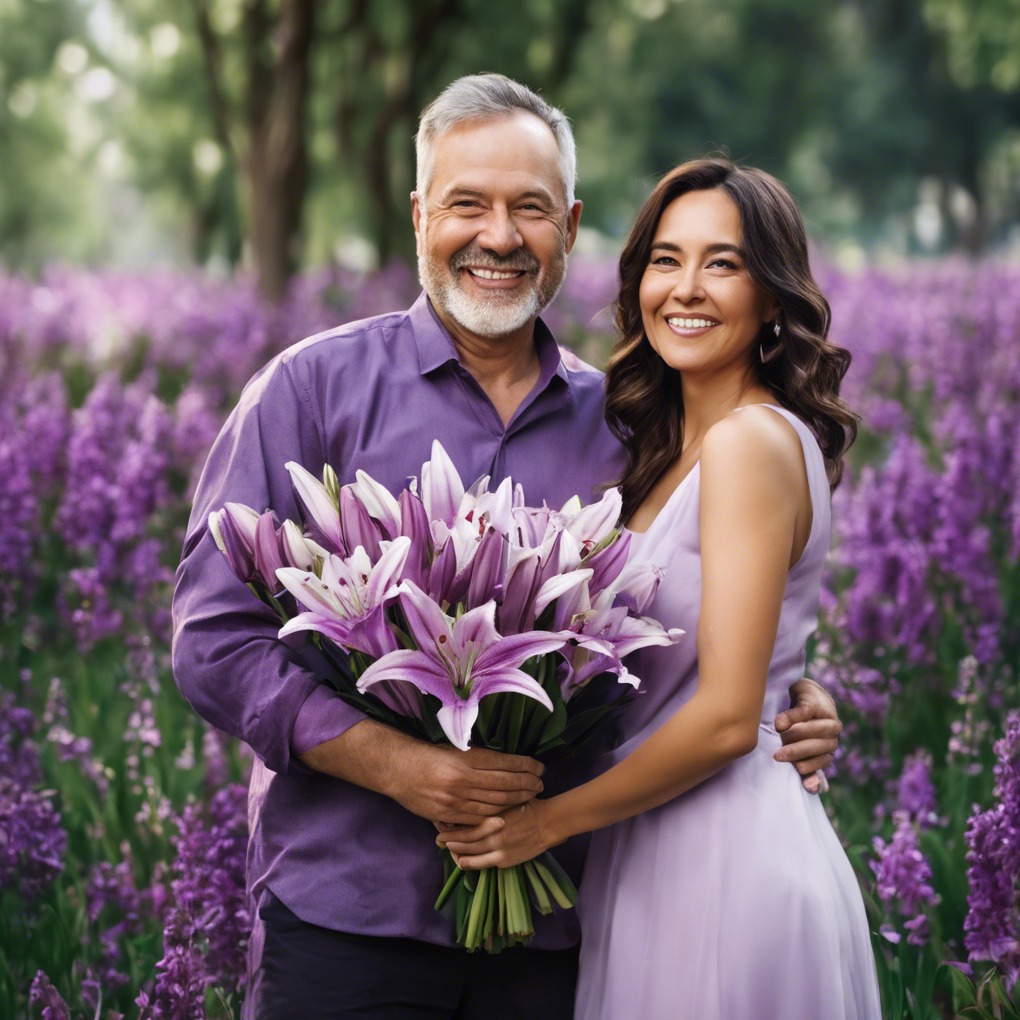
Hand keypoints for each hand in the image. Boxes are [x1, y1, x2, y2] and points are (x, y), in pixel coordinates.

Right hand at [299, 720, 543, 824]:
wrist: (398, 770)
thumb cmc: (428, 755)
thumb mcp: (454, 748)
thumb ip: (477, 758)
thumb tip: (506, 763)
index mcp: (465, 758)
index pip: (504, 763)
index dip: (525, 766)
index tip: (539, 766)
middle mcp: (463, 779)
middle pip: (504, 784)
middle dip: (526, 784)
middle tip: (542, 783)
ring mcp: (455, 799)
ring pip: (494, 802)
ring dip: (516, 800)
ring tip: (531, 796)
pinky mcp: (448, 814)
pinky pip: (477, 817)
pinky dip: (495, 815)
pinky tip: (508, 813)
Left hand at [437, 800, 552, 869]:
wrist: (547, 823)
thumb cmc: (526, 806)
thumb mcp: (504, 800)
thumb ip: (487, 804)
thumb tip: (468, 803)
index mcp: (489, 816)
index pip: (462, 823)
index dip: (449, 825)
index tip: (440, 823)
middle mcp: (489, 832)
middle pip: (461, 840)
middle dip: (447, 840)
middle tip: (438, 838)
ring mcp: (495, 849)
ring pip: (466, 854)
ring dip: (455, 852)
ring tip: (448, 849)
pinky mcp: (502, 861)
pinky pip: (479, 864)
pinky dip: (468, 862)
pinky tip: (462, 860)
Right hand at [773, 678, 841, 792]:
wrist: (809, 697)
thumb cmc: (803, 729)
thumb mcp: (805, 750)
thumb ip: (807, 769)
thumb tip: (811, 789)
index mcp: (830, 749)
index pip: (820, 762)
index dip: (805, 765)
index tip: (789, 766)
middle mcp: (834, 735)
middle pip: (817, 746)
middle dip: (797, 752)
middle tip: (778, 755)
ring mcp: (827, 718)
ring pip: (813, 730)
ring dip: (794, 735)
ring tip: (778, 739)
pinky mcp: (814, 703)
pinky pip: (804, 712)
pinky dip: (790, 718)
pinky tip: (779, 724)